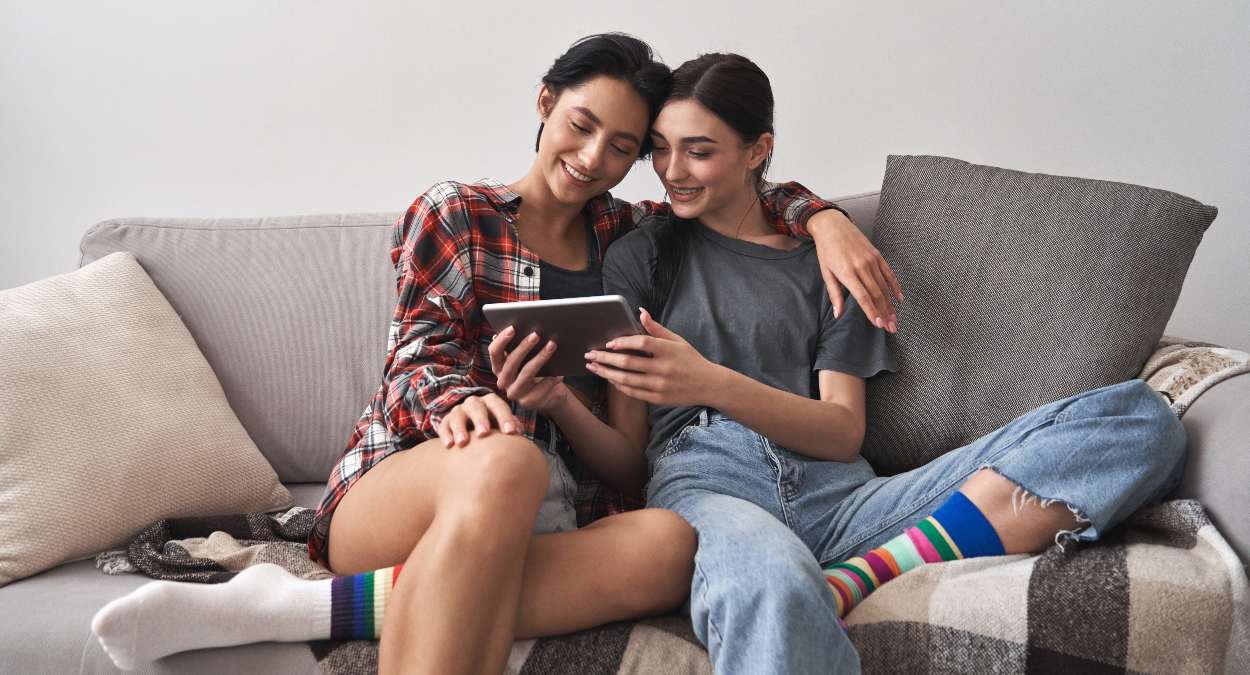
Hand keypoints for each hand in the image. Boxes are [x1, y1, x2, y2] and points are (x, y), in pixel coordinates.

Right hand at [436, 393, 520, 447]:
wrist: (470, 426)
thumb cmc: (494, 427)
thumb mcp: (502, 424)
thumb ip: (512, 426)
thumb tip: (519, 432)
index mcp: (491, 402)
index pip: (499, 406)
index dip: (505, 418)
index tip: (511, 432)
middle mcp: (474, 403)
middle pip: (476, 407)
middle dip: (480, 420)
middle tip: (484, 433)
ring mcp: (458, 411)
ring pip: (457, 416)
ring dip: (460, 429)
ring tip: (463, 442)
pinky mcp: (445, 422)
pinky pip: (444, 426)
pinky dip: (446, 435)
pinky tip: (449, 445)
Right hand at [487, 325, 569, 413]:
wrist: (550, 394)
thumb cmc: (538, 371)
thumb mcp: (527, 359)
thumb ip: (522, 347)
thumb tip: (529, 330)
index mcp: (499, 367)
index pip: (494, 352)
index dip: (502, 340)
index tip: (513, 328)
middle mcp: (503, 381)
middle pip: (511, 362)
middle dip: (524, 346)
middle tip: (536, 334)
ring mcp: (515, 393)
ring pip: (527, 373)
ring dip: (540, 358)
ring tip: (552, 345)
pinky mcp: (529, 402)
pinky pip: (541, 387)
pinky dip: (551, 378)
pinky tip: (559, 371)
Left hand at [584, 309, 724, 406]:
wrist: (708, 385)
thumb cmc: (691, 360)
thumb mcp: (677, 341)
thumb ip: (656, 328)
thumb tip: (640, 311)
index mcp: (669, 351)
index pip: (642, 343)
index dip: (623, 342)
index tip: (608, 343)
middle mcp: (663, 369)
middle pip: (628, 363)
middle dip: (605, 359)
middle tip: (590, 355)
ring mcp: (660, 385)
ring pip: (626, 379)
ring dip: (606, 373)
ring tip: (593, 367)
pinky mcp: (657, 398)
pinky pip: (632, 392)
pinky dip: (618, 385)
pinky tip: (609, 378)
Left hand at [808, 209, 903, 332]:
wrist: (832, 225)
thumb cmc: (827, 250)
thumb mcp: (826, 272)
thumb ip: (834, 294)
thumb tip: (838, 314)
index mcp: (847, 273)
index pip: (863, 297)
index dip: (872, 312)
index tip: (878, 324)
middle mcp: (861, 267)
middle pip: (877, 294)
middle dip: (885, 312)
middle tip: (891, 327)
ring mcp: (871, 260)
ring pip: (884, 286)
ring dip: (890, 304)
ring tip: (895, 318)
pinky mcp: (876, 255)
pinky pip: (888, 273)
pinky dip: (895, 286)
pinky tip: (899, 298)